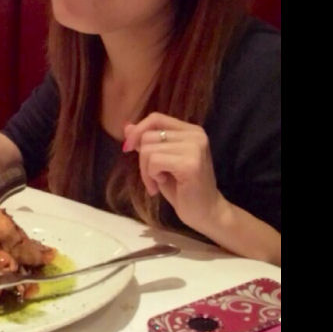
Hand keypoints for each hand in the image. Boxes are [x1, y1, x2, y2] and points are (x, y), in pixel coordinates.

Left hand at [122, 112, 228, 232]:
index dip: (137, 131)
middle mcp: (196, 135)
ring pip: (148, 149)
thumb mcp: (161, 162)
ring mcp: (195, 148)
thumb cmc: (182, 189)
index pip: (156, 118)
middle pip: (148, 136)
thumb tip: (127, 127)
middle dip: (142, 159)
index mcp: (191, 131)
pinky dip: (151, 176)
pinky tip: (162, 184)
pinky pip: (154, 162)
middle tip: (152, 178)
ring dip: (146, 171)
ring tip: (158, 183)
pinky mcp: (190, 163)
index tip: (128, 148)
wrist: (205, 212)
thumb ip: (148, 143)